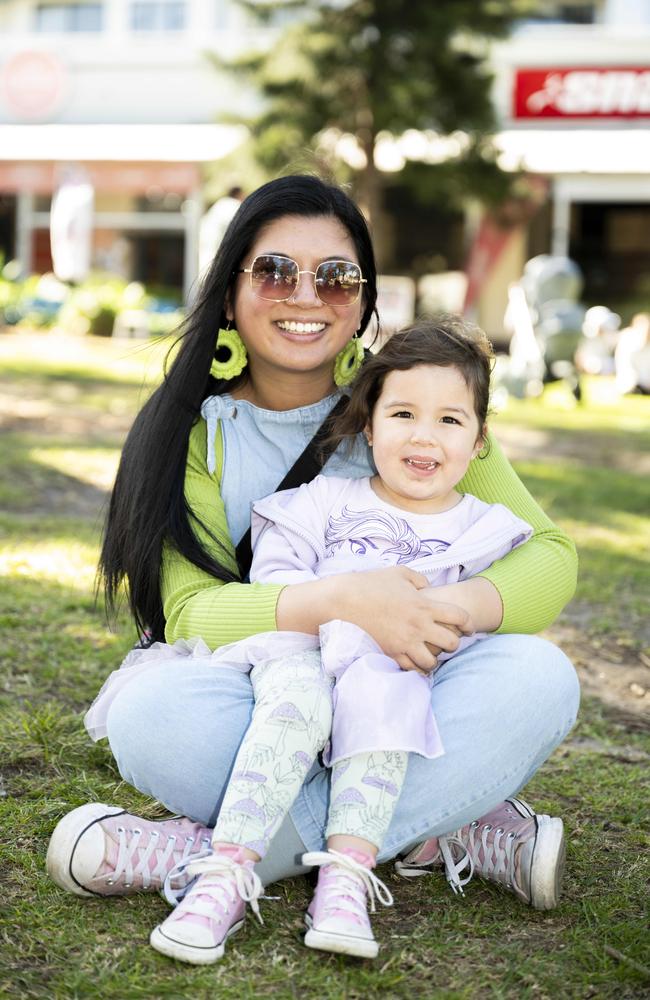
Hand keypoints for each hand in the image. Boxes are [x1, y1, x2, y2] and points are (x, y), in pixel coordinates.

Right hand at [332, 567, 472, 672]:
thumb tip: (428, 588)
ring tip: (429, 653)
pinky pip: (411, 669)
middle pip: (451, 643)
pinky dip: (416, 668)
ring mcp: (404, 642)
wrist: (343, 601)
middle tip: (448, 641)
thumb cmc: (370, 583)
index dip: (469, 623)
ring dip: (435, 658)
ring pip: (433, 662)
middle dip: (454, 643)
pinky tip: (414, 662)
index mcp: (424, 605)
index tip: (469, 627)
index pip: (459, 616)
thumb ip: (419, 580)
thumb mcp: (398, 573)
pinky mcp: (390, 653)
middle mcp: (418, 626)